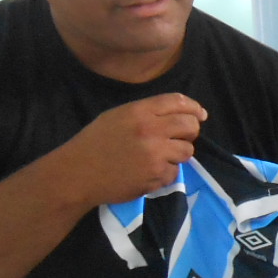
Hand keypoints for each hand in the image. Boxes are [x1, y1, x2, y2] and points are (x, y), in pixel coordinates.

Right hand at [55, 93, 206, 206]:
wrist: (78, 174)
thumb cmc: (95, 143)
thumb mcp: (117, 116)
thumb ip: (147, 113)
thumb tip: (180, 113)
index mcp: (139, 111)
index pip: (177, 102)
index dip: (193, 107)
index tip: (200, 114)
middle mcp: (150, 130)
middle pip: (190, 126)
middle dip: (191, 131)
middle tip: (182, 137)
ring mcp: (155, 154)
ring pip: (187, 151)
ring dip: (178, 154)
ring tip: (159, 156)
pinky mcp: (156, 176)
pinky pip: (174, 172)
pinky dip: (165, 173)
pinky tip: (148, 172)